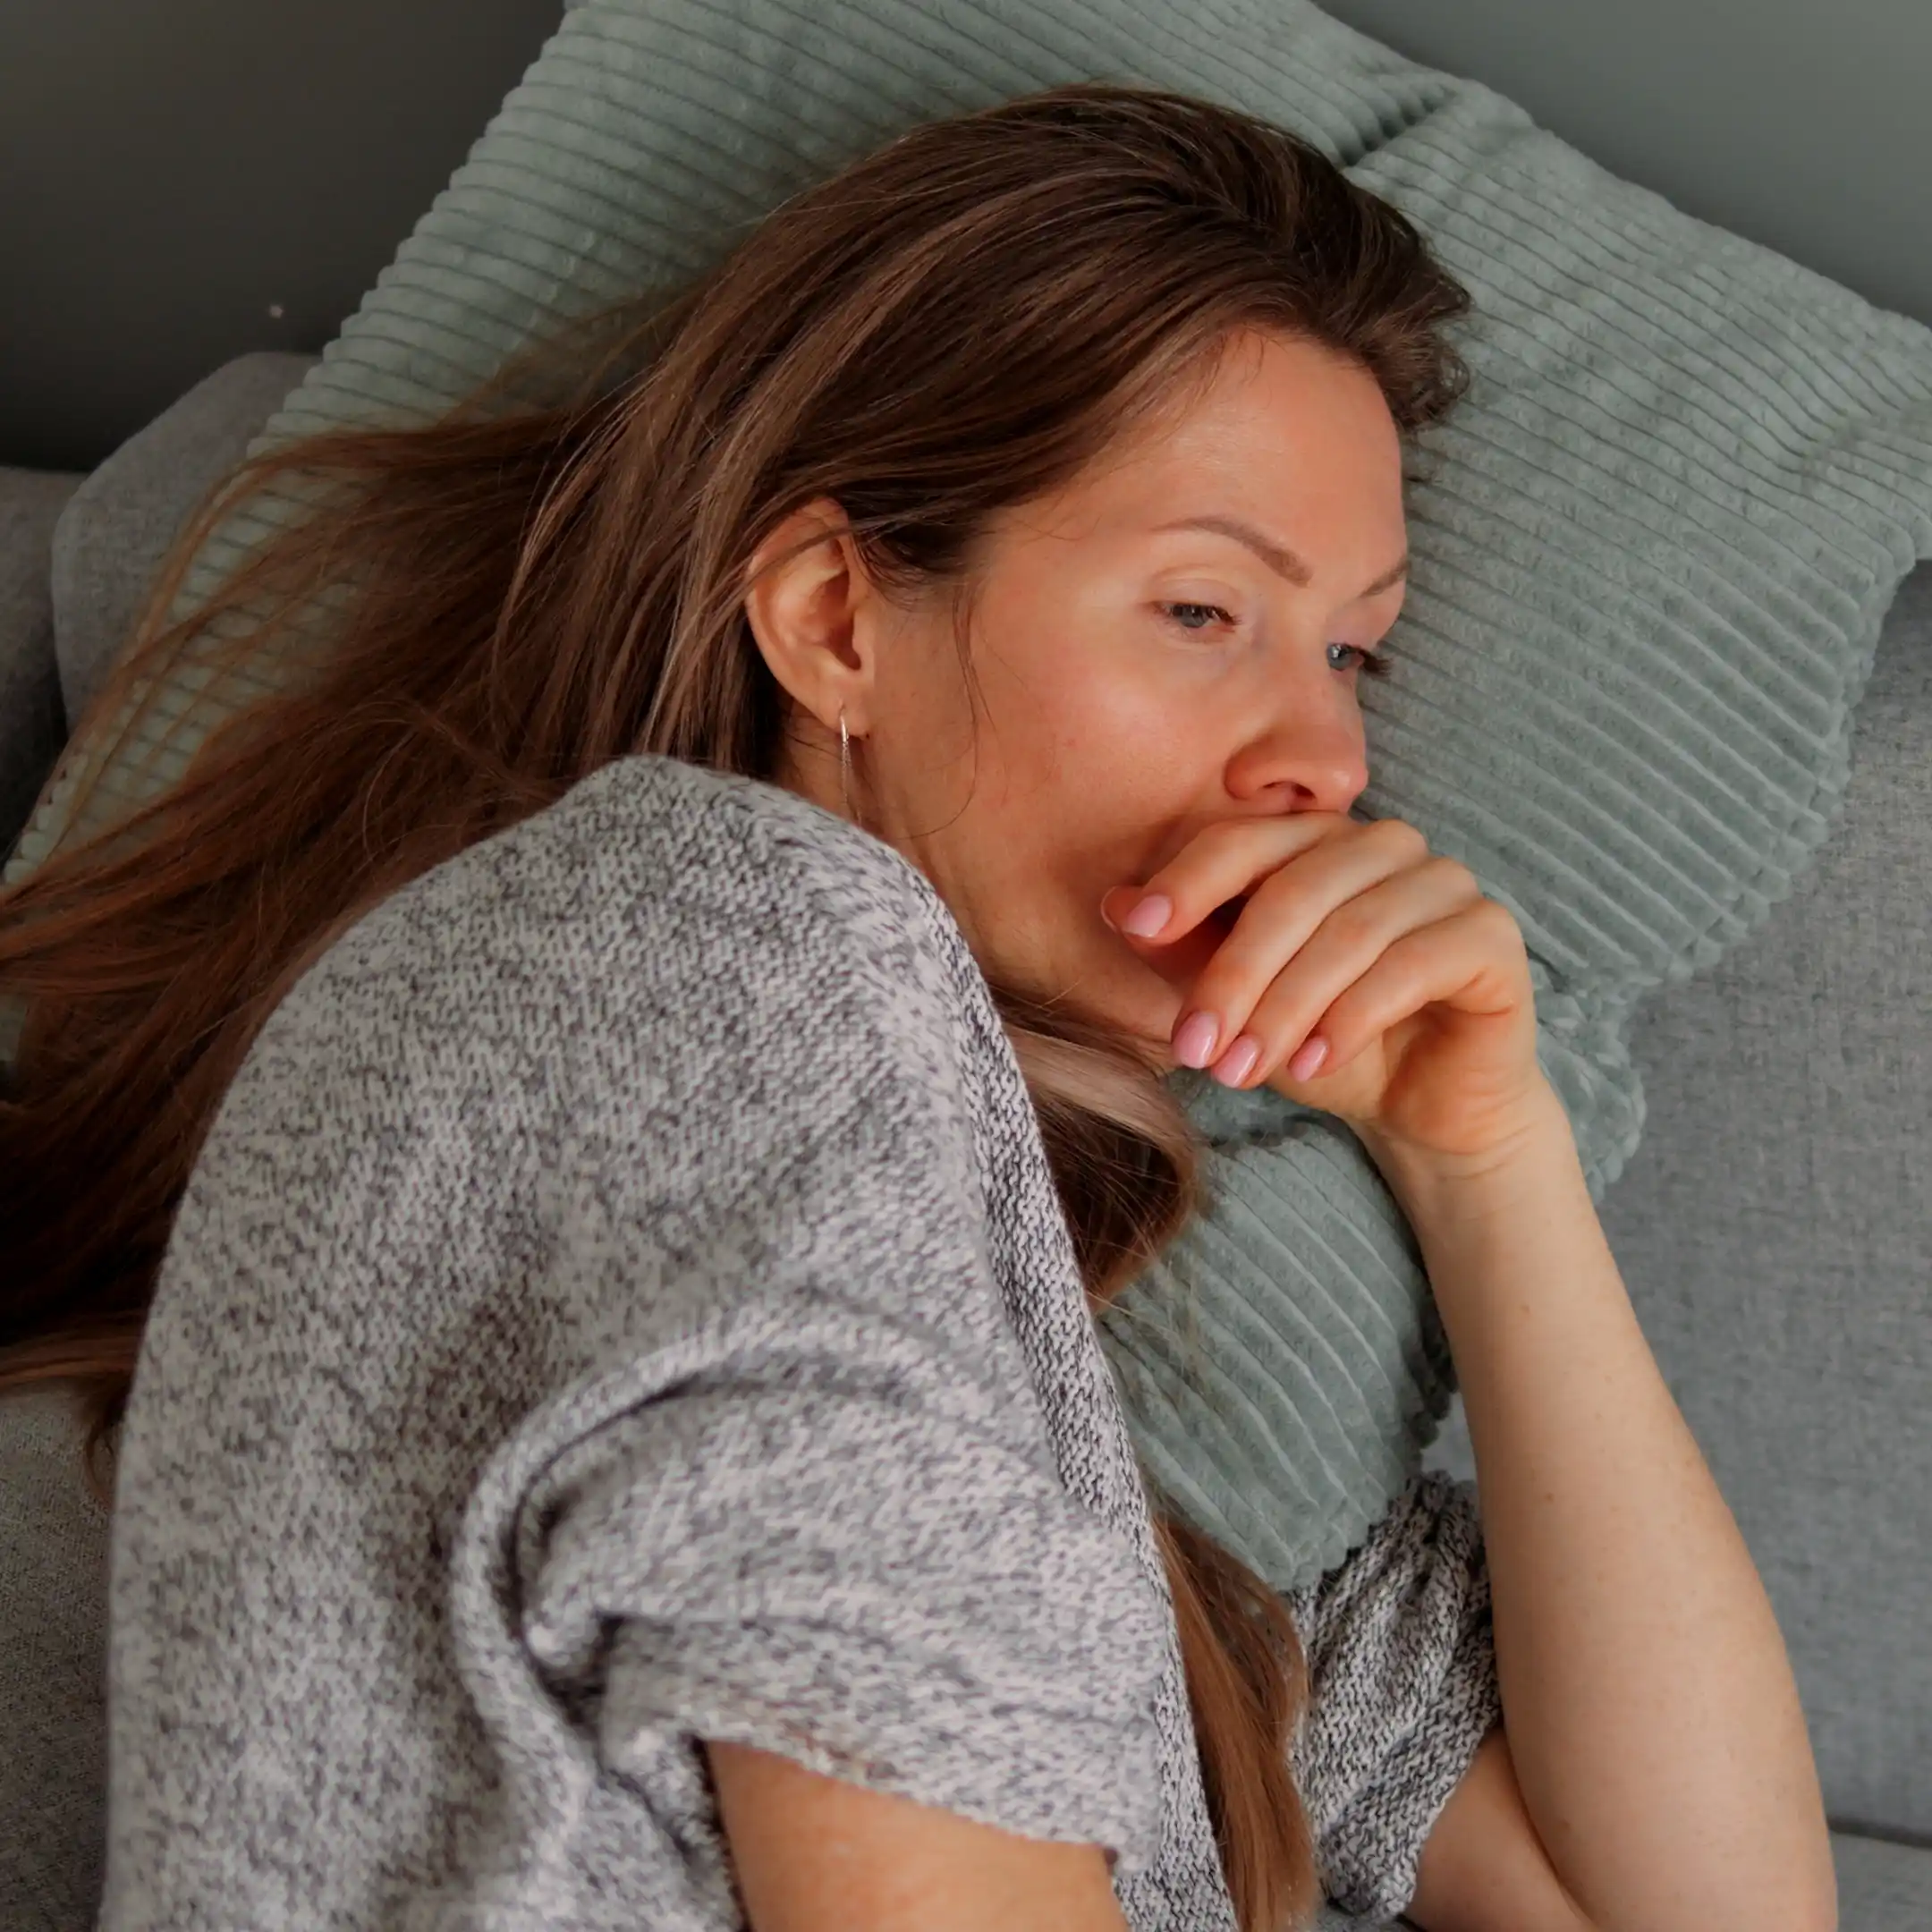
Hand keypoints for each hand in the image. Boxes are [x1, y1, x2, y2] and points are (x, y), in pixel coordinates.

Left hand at [1100, 813, 1548, 1166]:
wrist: (1420, 1109)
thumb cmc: (1323, 1042)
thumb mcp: (1240, 1003)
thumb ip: (1184, 952)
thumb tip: (1114, 906)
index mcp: (1319, 842)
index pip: (1246, 841)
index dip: (1189, 880)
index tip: (1139, 927)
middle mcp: (1386, 846)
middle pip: (1293, 892)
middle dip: (1234, 975)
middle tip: (1194, 1048)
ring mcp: (1446, 884)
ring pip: (1349, 932)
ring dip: (1285, 1009)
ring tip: (1242, 1071)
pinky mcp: (1491, 936)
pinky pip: (1411, 964)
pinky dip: (1352, 1018)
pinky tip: (1315, 1064)